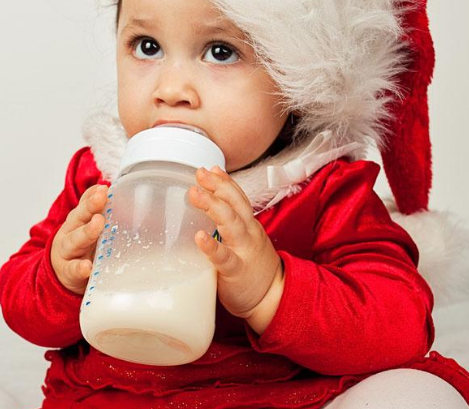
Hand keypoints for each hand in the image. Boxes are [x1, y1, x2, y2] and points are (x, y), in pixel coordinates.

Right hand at [50, 184, 107, 294]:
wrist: (59, 274)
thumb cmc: (79, 247)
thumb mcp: (84, 226)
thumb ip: (94, 209)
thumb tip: (106, 188)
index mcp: (76, 220)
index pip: (84, 204)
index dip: (92, 196)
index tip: (103, 188)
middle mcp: (70, 232)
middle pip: (79, 217)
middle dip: (90, 206)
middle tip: (101, 197)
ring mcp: (67, 252)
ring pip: (75, 240)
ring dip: (87, 231)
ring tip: (98, 223)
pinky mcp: (67, 272)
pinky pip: (73, 269)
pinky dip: (80, 268)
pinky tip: (87, 267)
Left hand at [188, 166, 283, 326]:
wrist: (273, 299)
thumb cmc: (253, 270)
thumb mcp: (246, 241)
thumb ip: (230, 227)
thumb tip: (206, 212)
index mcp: (249, 226)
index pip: (238, 198)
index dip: (225, 182)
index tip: (211, 168)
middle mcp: (248, 234)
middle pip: (235, 204)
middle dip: (217, 186)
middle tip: (199, 174)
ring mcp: (244, 251)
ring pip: (230, 223)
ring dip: (212, 206)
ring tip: (195, 194)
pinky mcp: (236, 271)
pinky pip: (224, 257)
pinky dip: (211, 246)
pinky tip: (199, 238)